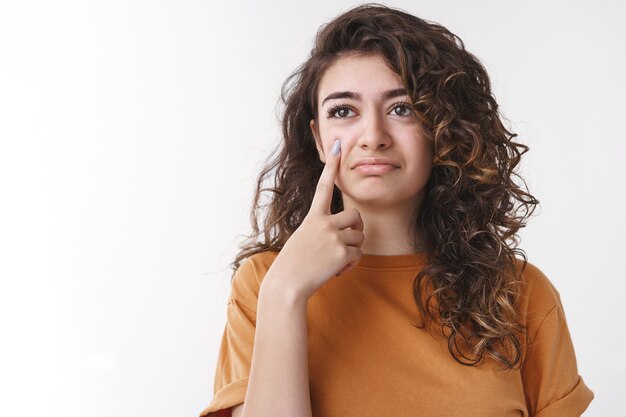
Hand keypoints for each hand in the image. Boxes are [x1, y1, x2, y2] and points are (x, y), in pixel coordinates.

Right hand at [266, 138, 363, 300]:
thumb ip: (321, 231)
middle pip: (356, 216)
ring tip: (334, 260)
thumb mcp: (304, 239)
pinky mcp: (342, 251)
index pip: (324, 185)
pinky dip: (351, 264)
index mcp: (312, 216)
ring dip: (352, 250)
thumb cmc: (293, 264)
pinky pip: (359, 254)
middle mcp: (324, 222)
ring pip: (360, 236)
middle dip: (355, 230)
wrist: (287, 283)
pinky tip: (335, 270)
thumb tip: (343, 237)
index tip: (338, 145)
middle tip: (342, 244)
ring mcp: (333, 235)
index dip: (332, 165)